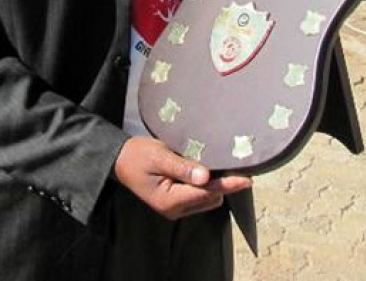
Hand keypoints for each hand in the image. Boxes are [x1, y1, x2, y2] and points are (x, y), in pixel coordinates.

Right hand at [113, 136, 251, 220]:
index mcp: (170, 200)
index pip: (207, 192)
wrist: (118, 160)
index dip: (227, 184)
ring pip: (206, 199)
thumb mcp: (159, 156)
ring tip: (211, 163)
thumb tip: (206, 176)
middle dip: (221, 183)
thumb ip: (182, 167)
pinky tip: (202, 170)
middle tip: (228, 162)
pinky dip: (204, 185)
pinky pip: (198, 197)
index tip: (247, 179)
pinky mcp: (174, 204)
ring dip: (212, 184)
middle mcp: (174, 210)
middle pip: (210, 198)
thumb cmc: (137, 155)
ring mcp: (174, 209)